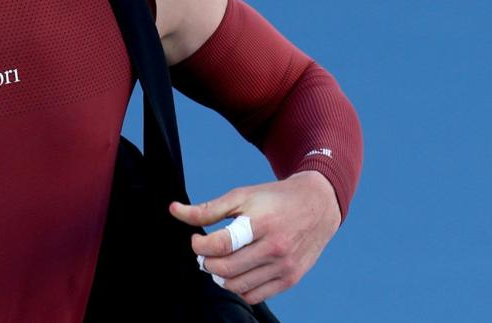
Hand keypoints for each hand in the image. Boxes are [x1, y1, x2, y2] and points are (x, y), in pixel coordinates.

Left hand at [168, 171, 340, 304]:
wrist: (317, 205)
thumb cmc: (273, 199)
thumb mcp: (241, 196)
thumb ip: (207, 209)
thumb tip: (174, 210)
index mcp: (261, 224)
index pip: (220, 245)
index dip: (199, 245)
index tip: (196, 239)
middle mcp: (275, 248)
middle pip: (225, 268)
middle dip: (205, 262)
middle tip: (204, 253)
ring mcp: (284, 266)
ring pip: (237, 286)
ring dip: (219, 276)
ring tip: (218, 261)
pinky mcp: (290, 279)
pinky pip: (255, 296)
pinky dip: (238, 288)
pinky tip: (236, 272)